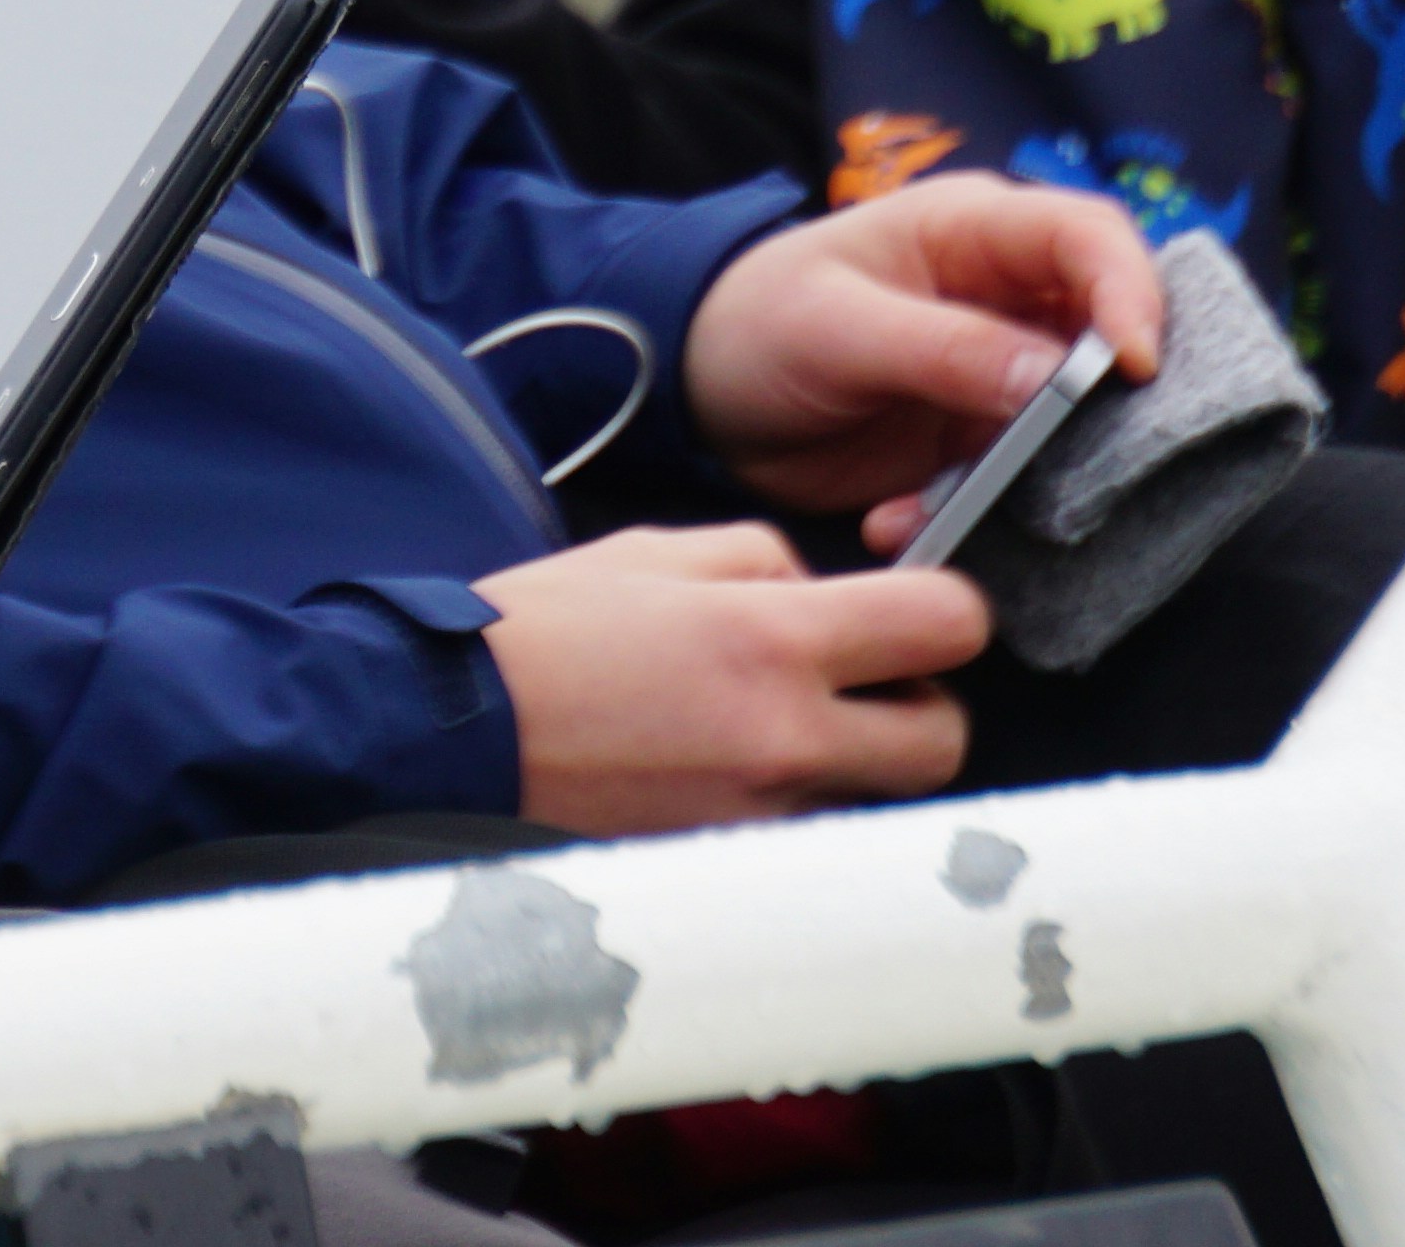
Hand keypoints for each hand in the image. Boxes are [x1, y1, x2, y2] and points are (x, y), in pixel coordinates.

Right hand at [477, 524, 989, 832]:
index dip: (948, 608)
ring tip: (783, 717)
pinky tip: (728, 755)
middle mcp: (781, 735)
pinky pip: (802, 822)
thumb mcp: (658, 551)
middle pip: (944, 742)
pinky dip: (789, 790)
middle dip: (925, 703)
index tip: (922, 608)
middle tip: (875, 678)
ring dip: (854, 753)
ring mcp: (757, 809)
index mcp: (770, 638)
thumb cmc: (545, 631)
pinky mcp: (726, 853)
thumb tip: (824, 591)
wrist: (456, 724)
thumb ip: (764, 560)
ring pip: (871, 791)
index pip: (945, 628)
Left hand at [689, 176, 1164, 528]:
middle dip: (1110, 402)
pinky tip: (901, 519)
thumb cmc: (759, 319)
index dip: (1131, 294)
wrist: (700, 393)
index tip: (1136, 369)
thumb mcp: (839, 326)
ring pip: (1075, 421)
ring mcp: (998, 372)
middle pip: (1108, 332)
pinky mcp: (977, 439)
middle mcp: (1005, 296)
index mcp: (974, 230)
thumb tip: (1054, 380)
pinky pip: (1016, 479)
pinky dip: (975, 509)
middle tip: (1085, 461)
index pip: (1091, 238)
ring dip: (1033, 474)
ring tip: (955, 499)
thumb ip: (945, 348)